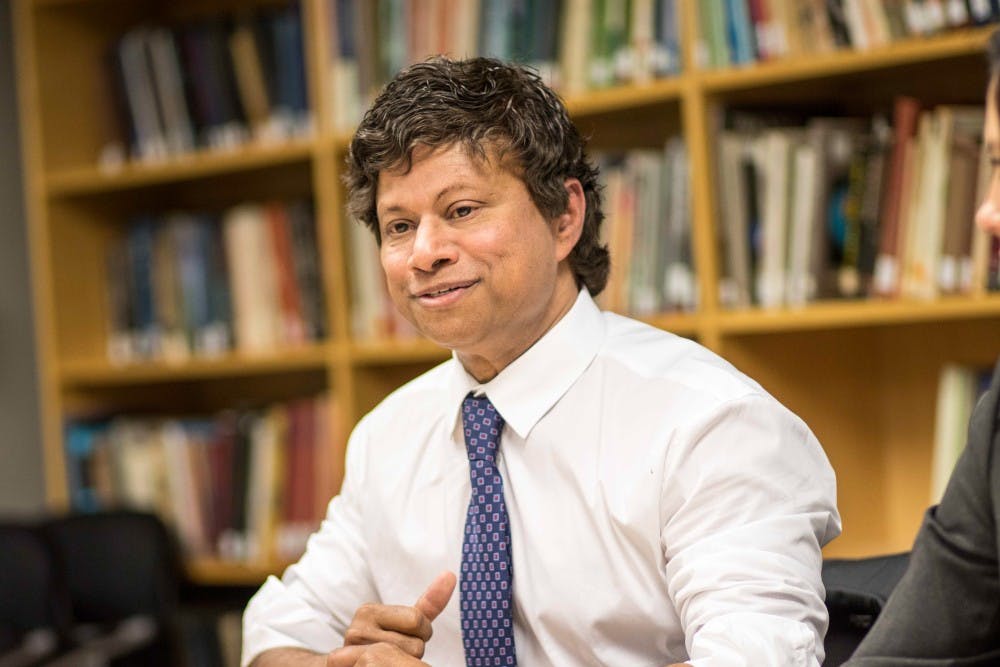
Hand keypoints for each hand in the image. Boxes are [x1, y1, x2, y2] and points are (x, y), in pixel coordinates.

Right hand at [326, 571, 456, 666]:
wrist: (344, 664)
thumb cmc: (381, 642)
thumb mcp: (404, 623)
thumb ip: (427, 604)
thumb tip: (451, 575)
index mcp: (369, 611)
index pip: (417, 620)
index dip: (421, 633)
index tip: (404, 637)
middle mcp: (356, 629)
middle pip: (414, 646)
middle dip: (412, 652)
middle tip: (394, 653)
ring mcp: (349, 653)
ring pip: (406, 663)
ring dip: (403, 665)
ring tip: (385, 663)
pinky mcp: (345, 665)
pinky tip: (380, 666)